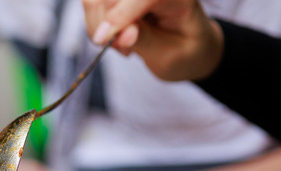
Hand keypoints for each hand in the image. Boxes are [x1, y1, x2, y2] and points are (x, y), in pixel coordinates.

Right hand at [81, 0, 223, 80]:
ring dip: (98, 26)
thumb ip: (144, 41)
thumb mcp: (170, 54)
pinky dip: (95, 23)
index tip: (103, 40)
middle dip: (106, 24)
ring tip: (122, 44)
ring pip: (96, 0)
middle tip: (123, 49)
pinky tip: (114, 35)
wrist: (188, 47)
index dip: (119, 15)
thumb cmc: (185, 50)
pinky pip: (92, 3)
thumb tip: (120, 35)